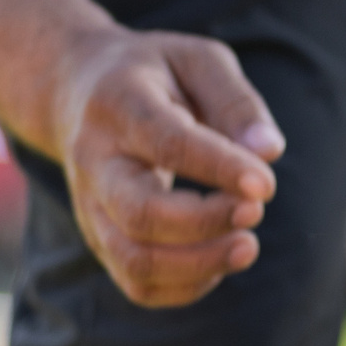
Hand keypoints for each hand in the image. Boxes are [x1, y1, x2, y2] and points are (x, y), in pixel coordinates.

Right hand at [49, 28, 285, 307]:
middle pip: (141, 213)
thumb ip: (235, 100)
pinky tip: (221, 259)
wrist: (76, 93)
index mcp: (119, 104)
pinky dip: (186, 286)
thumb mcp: (197, 60)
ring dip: (200, 264)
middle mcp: (95, 161)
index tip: (265, 185)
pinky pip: (137, 283)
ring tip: (248, 245)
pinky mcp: (100, 238)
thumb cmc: (154, 74)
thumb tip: (269, 152)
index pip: (168, 144)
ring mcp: (91, 207)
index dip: (219, 169)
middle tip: (257, 210)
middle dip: (206, 222)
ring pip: (135, 259)